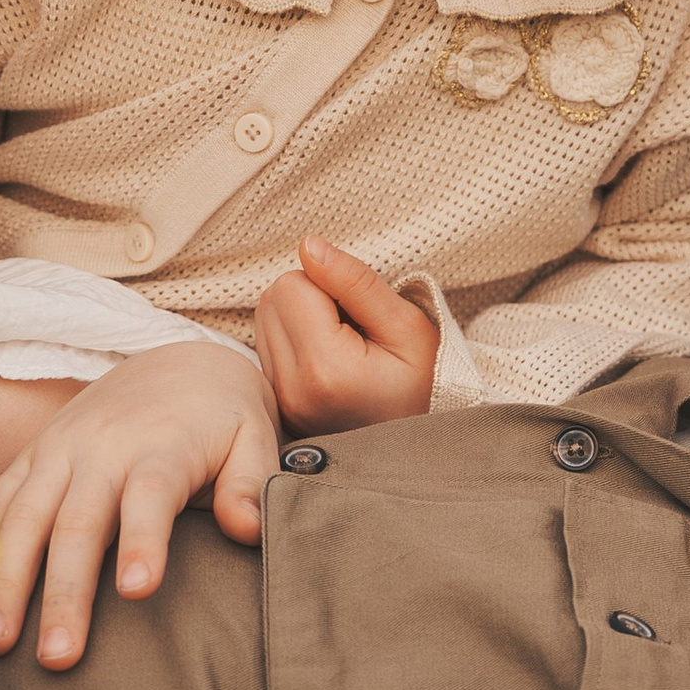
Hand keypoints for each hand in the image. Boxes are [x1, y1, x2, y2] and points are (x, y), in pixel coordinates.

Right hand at [0, 342, 280, 669]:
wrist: (175, 362)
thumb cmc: (220, 420)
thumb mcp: (254, 437)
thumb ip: (251, 484)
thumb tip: (247, 530)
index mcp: (162, 445)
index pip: (150, 495)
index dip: (144, 541)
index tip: (138, 591)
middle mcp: (102, 447)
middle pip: (77, 522)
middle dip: (64, 592)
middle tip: (57, 657)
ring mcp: (59, 450)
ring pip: (23, 517)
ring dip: (4, 582)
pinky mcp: (32, 455)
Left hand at [254, 239, 442, 429]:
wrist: (419, 445)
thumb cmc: (424, 383)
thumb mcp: (407, 326)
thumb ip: (356, 282)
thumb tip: (308, 245)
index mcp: (326, 370)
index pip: (293, 285)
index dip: (330, 284)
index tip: (362, 313)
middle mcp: (293, 390)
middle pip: (273, 299)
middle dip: (310, 296)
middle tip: (353, 326)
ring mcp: (281, 402)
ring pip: (265, 318)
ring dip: (300, 316)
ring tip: (343, 343)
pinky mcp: (276, 404)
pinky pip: (267, 345)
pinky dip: (294, 339)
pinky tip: (330, 358)